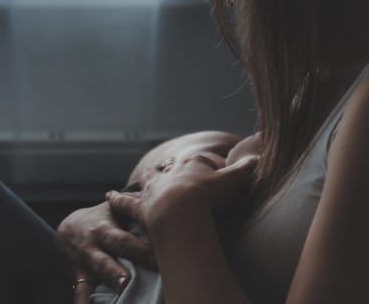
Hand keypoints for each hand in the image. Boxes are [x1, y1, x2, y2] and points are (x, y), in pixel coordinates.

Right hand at [55, 201, 157, 301]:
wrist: (66, 230)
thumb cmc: (99, 219)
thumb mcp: (112, 209)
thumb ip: (133, 203)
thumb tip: (159, 194)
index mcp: (106, 228)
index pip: (127, 236)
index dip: (144, 244)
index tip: (163, 251)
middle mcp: (96, 243)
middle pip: (116, 249)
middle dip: (134, 255)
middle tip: (153, 263)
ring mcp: (86, 260)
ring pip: (98, 269)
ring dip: (111, 277)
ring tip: (125, 286)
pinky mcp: (79, 276)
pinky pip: (80, 291)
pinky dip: (83, 302)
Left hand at [106, 153, 258, 233]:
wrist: (183, 211)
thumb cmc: (210, 196)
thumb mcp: (233, 181)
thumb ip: (246, 169)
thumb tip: (260, 157)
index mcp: (193, 164)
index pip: (202, 162)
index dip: (210, 168)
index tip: (215, 174)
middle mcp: (171, 173)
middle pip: (172, 168)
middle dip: (174, 170)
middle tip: (173, 171)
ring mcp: (154, 189)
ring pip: (147, 180)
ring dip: (145, 179)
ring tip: (142, 177)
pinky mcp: (140, 207)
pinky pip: (126, 202)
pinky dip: (117, 200)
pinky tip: (109, 196)